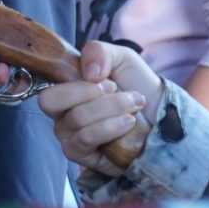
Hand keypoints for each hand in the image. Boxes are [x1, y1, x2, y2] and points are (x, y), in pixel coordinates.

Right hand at [37, 41, 160, 177]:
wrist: (161, 117)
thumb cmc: (137, 88)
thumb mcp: (122, 59)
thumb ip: (99, 52)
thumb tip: (90, 74)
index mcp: (65, 92)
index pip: (48, 90)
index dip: (77, 85)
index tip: (107, 80)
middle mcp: (61, 115)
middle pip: (52, 103)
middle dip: (91, 94)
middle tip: (117, 91)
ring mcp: (69, 137)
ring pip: (76, 119)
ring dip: (111, 108)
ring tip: (134, 106)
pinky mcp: (80, 155)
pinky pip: (85, 139)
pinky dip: (110, 127)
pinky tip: (129, 123)